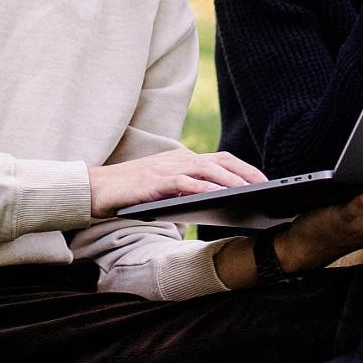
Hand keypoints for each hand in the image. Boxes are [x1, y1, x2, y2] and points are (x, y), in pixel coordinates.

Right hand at [88, 149, 266, 218]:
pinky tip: (218, 196)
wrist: (96, 188)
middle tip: (266, 186)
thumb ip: (186, 191)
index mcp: (181, 160)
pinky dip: (203, 188)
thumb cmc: (131, 193)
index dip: (244, 168)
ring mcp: (166, 169)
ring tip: (249, 191)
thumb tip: (214, 203)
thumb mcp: (164, 189)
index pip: (220, 159)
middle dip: (245, 173)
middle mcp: (177, 159)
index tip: (263, 180)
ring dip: (230, 180)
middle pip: (219, 161)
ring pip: (206, 169)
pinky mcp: (154, 181)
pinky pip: (184, 183)